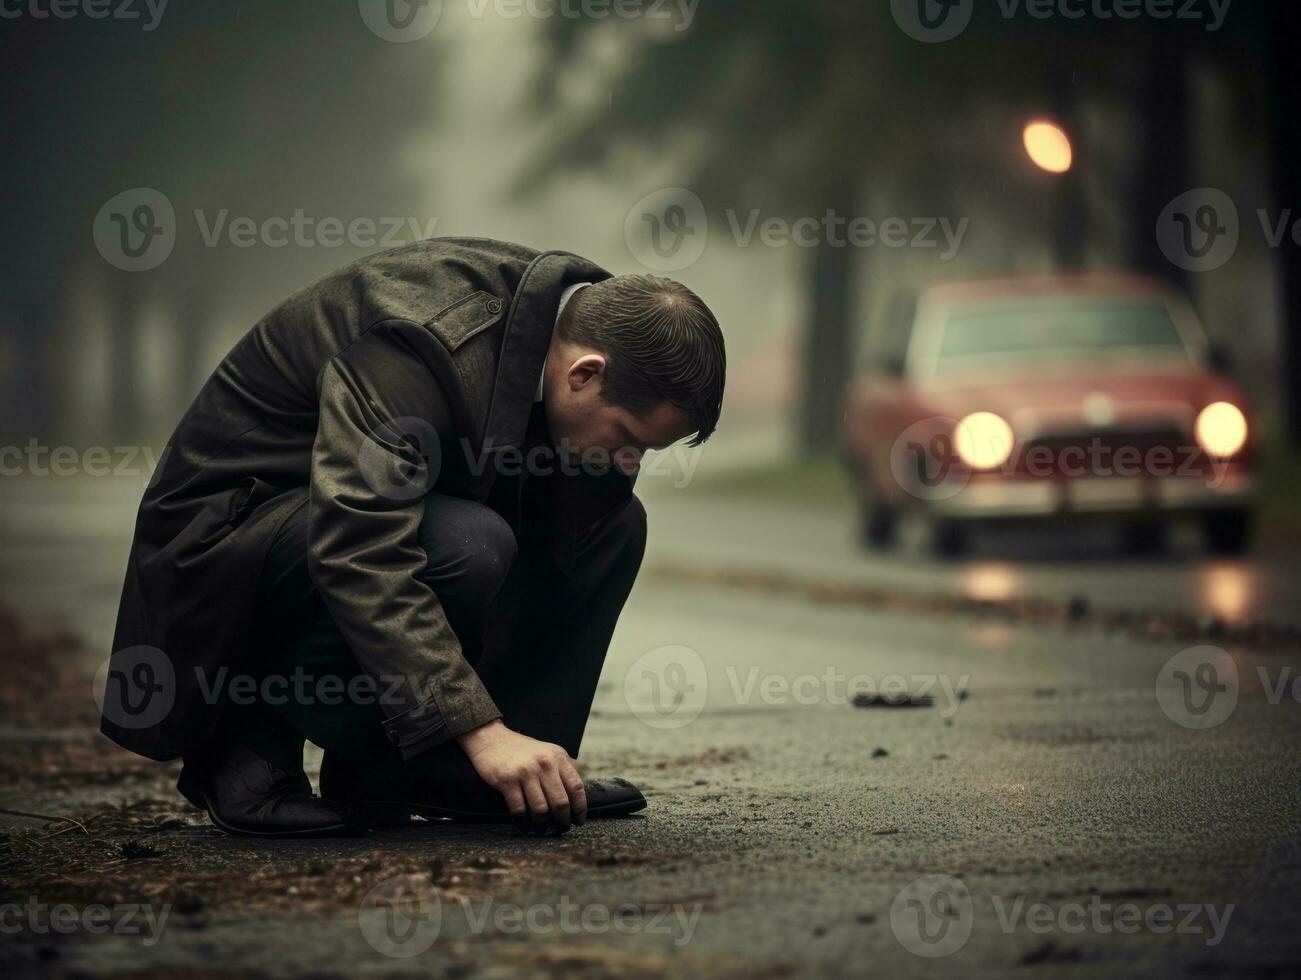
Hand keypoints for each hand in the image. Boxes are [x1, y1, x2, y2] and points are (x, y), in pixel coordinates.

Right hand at [457, 720, 586, 831]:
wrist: (492, 739)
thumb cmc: (522, 751)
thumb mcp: (547, 752)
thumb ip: (562, 770)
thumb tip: (575, 798)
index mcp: (558, 757)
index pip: (576, 787)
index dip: (579, 808)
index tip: (578, 820)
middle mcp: (544, 763)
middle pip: (560, 802)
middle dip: (563, 820)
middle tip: (562, 827)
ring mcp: (526, 772)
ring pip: (541, 810)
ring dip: (543, 824)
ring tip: (543, 827)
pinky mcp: (507, 781)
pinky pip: (520, 810)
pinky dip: (524, 822)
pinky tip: (525, 825)